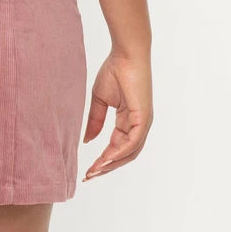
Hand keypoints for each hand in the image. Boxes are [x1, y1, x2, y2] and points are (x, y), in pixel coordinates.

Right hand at [81, 48, 152, 181]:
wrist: (125, 55)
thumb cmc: (114, 71)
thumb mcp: (99, 100)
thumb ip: (95, 121)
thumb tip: (88, 141)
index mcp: (128, 121)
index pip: (116, 147)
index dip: (102, 160)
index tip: (87, 170)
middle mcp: (138, 126)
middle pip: (123, 155)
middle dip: (106, 167)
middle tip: (89, 176)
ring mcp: (142, 123)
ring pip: (128, 152)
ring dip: (111, 164)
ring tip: (94, 171)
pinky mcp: (144, 118)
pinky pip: (132, 142)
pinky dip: (119, 152)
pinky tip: (105, 159)